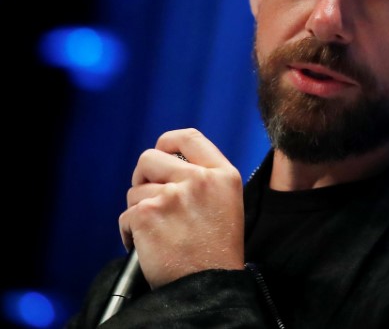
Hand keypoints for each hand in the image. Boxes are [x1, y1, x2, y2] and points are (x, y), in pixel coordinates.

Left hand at [118, 128, 244, 288]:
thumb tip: (170, 166)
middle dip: (143, 176)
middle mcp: (199, 179)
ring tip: (157, 231)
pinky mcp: (148, 214)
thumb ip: (205, 179)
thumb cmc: (217, 251)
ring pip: (136, 190)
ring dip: (139, 209)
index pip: (189, 137)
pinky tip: (147, 246)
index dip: (168, 142)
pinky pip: (126, 215)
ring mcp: (172, 195)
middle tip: (149, 196)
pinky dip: (130, 232)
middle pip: (151, 157)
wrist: (209, 286)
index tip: (161, 152)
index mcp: (223, 174)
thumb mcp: (227, 203)